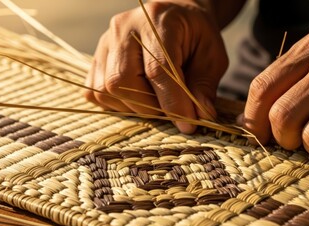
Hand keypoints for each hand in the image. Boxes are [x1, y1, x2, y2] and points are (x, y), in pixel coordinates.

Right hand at [85, 0, 227, 133]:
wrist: (177, 18)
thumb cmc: (196, 36)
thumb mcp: (212, 56)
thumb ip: (204, 85)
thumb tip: (200, 116)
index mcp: (157, 22)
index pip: (157, 69)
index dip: (172, 102)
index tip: (188, 124)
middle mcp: (124, 28)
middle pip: (122, 81)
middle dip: (149, 107)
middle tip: (172, 112)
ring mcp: (106, 42)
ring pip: (105, 90)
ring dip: (133, 107)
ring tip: (157, 102)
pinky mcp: (97, 57)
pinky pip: (95, 92)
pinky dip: (117, 104)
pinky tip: (139, 98)